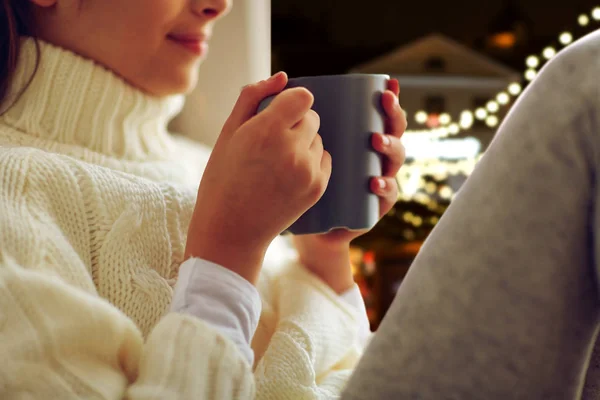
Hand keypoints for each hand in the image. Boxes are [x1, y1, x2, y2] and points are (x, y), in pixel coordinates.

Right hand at [186, 72, 331, 283]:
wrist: (230, 230)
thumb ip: (253, 97)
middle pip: (313, 117)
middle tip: (273, 142)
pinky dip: (311, 162)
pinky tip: (289, 175)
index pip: (303, 97)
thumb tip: (282, 76)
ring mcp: (307, 171)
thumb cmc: (223, 178)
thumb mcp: (228, 133)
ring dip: (304, 143)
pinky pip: (324, 160)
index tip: (278, 113)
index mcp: (267, 130)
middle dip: (296, 123)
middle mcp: (292, 148)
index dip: (291, 102)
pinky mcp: (317, 188)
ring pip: (319, 139)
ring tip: (278, 163)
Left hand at [293, 79, 406, 291]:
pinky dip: (385, 187)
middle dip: (394, 114)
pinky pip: (388, 196)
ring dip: (391, 147)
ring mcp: (377, 180)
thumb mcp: (288, 143)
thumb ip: (284, 112)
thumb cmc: (292, 179)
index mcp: (357, 139)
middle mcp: (372, 157)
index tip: (387, 84)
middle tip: (385, 102)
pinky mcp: (374, 206)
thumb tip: (282, 78)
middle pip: (393, 131)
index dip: (389, 97)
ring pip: (395, 159)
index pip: (378, 114)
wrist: (301, 227)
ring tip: (376, 141)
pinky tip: (375, 182)